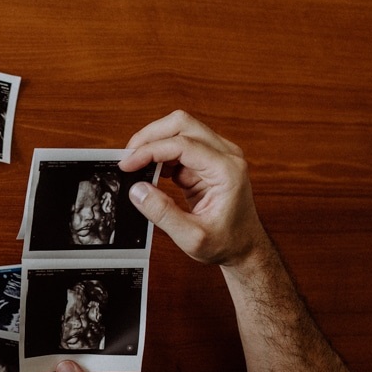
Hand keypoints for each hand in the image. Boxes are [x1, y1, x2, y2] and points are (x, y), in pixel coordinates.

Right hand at [118, 110, 268, 266]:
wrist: (244, 246)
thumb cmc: (226, 242)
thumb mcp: (192, 237)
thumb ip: (163, 213)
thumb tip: (137, 190)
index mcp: (227, 171)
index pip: (182, 145)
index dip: (150, 151)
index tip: (127, 164)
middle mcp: (226, 156)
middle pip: (182, 124)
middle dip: (150, 136)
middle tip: (128, 156)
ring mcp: (218, 155)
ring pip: (180, 130)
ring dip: (154, 143)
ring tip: (136, 165)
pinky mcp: (207, 161)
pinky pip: (180, 146)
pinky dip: (160, 154)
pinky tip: (149, 171)